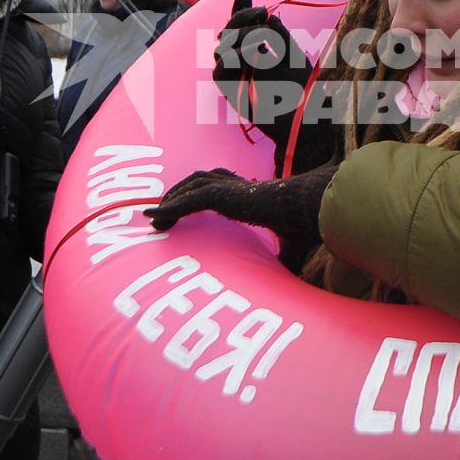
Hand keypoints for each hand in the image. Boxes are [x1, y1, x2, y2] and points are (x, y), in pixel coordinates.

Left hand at [147, 164, 337, 271]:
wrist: (304, 210)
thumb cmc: (301, 224)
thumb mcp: (289, 246)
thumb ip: (280, 259)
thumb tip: (289, 278)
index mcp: (247, 191)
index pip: (216, 186)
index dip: (196, 194)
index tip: (183, 208)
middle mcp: (233, 183)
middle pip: (196, 181)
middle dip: (176, 193)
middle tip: (160, 213)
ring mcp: (225, 186)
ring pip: (187, 189)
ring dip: (169, 200)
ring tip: (154, 219)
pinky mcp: (219, 193)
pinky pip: (187, 200)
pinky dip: (169, 207)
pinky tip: (155, 216)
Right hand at [213, 0, 311, 149]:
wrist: (307, 123)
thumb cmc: (305, 93)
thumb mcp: (296, 58)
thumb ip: (282, 39)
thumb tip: (272, 17)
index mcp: (256, 53)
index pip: (241, 27)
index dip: (239, 9)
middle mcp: (242, 64)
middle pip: (227, 34)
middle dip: (241, 17)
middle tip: (262, 12)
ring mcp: (237, 79)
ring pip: (220, 49)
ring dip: (239, 35)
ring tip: (262, 34)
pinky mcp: (234, 95)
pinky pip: (221, 72)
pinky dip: (234, 58)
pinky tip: (254, 52)